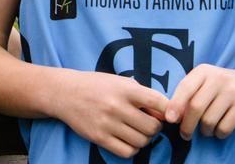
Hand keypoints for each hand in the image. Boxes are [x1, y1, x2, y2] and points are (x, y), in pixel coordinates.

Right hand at [53, 70, 167, 158]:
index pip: (158, 102)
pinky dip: (133, 149)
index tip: (166, 114)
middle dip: (155, 127)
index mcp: (125, 89)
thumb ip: (142, 94)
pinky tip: (128, 140)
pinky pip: (127, 152)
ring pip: (142, 141)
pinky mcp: (99, 137)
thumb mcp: (120, 82)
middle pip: (153, 127)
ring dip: (144, 139)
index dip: (168, 110)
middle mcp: (117, 106)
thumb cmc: (97, 86)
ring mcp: (107, 123)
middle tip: (148, 123)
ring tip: (137, 131)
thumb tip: (165, 114)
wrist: (66, 93)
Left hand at [164, 64, 234, 140]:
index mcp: (204, 71)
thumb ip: (190, 94)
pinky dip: (219, 133)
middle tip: (185, 135)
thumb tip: (172, 116)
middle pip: (195, 107)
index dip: (175, 105)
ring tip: (207, 130)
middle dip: (187, 125)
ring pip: (209, 120)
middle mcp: (218, 78)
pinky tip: (220, 130)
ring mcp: (233, 91)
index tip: (170, 120)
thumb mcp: (207, 82)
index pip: (185, 88)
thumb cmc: (224, 87)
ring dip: (205, 131)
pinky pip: (225, 127)